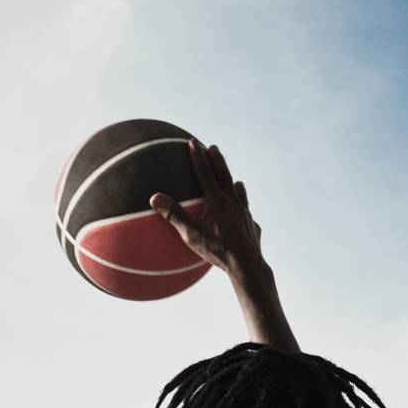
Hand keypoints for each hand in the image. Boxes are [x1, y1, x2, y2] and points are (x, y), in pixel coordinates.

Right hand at [150, 139, 263, 278]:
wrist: (247, 265)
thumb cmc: (218, 250)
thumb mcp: (192, 234)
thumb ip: (174, 215)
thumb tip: (155, 198)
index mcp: (217, 201)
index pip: (205, 174)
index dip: (198, 157)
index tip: (193, 142)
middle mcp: (233, 202)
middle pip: (225, 176)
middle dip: (218, 161)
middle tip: (214, 147)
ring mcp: (245, 213)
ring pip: (240, 193)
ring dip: (235, 184)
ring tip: (235, 181)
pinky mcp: (252, 225)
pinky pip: (247, 214)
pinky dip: (244, 210)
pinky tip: (245, 216)